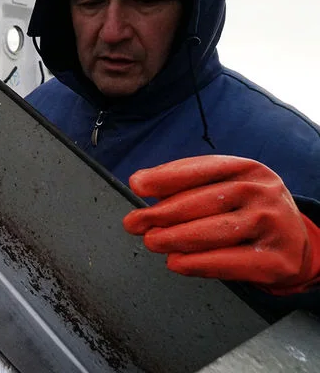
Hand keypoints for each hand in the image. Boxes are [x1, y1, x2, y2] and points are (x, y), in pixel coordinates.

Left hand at [122, 155, 319, 294]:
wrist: (296, 244)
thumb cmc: (248, 212)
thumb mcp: (228, 187)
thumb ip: (188, 185)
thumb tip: (142, 184)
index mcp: (247, 169)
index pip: (202, 169)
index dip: (166, 177)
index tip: (138, 185)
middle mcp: (262, 193)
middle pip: (203, 201)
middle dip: (162, 213)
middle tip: (135, 223)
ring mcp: (273, 225)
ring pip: (213, 232)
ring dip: (174, 238)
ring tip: (151, 241)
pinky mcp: (276, 260)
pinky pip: (228, 262)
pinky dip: (196, 263)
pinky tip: (176, 262)